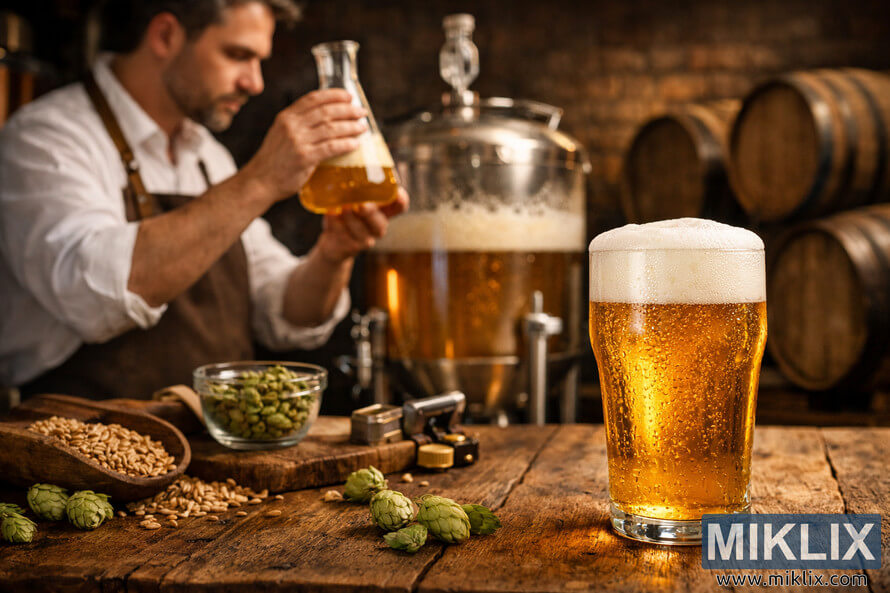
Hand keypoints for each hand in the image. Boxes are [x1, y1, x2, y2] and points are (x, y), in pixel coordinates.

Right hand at [241, 89, 367, 201]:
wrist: (260, 181)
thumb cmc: (275, 159)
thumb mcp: (281, 134)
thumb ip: (299, 124)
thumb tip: (327, 117)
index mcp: (286, 117)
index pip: (313, 99)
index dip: (333, 95)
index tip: (348, 96)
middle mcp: (291, 126)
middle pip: (326, 112)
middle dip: (347, 110)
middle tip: (361, 112)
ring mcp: (297, 141)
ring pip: (331, 128)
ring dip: (350, 127)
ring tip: (362, 127)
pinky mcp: (304, 158)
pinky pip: (331, 147)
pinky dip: (346, 144)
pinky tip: (355, 144)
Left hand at [316, 187, 409, 263]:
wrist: (333, 241)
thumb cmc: (347, 213)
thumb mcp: (354, 198)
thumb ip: (356, 186)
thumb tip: (346, 161)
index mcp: (383, 212)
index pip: (400, 206)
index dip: (400, 200)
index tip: (396, 192)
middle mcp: (378, 226)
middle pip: (380, 223)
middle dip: (370, 213)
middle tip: (362, 204)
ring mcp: (365, 238)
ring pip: (360, 230)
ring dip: (351, 218)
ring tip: (343, 207)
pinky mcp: (350, 247)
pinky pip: (343, 234)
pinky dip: (335, 222)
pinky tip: (331, 212)